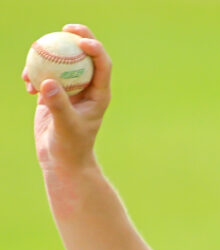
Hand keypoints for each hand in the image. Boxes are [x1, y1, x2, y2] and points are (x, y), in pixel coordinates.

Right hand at [24, 24, 111, 170]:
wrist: (62, 160)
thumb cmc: (71, 146)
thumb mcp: (65, 126)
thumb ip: (58, 105)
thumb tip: (48, 82)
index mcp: (99, 93)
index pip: (102, 64)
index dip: (95, 47)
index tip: (80, 40)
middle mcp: (87, 88)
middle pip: (85, 56)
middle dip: (77, 37)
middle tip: (63, 28)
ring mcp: (71, 89)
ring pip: (62, 63)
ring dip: (47, 58)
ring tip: (32, 69)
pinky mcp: (55, 94)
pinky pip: (45, 74)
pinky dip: (35, 75)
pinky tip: (26, 84)